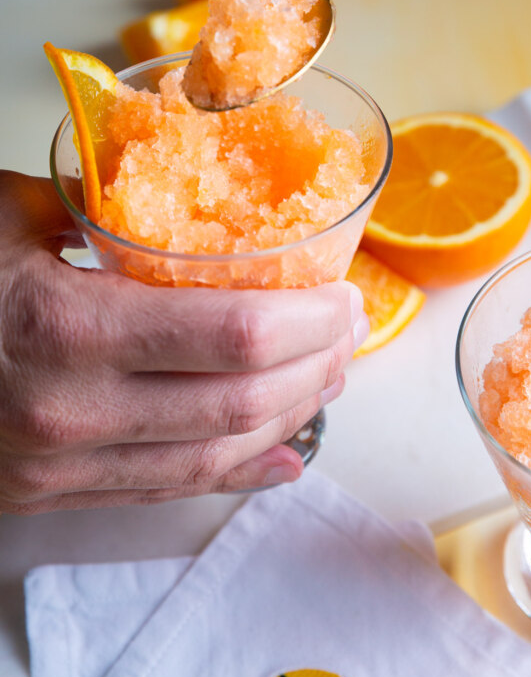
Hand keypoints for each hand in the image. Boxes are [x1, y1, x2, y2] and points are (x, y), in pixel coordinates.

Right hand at [0, 171, 366, 513]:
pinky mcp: (50, 494)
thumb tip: (181, 182)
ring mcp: (58, 467)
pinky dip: (234, 473)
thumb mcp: (5, 211)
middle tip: (349, 333)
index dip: (307, 320)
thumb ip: (101, 201)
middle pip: (236, 403)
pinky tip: (280, 456)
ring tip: (329, 381)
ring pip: (210, 456)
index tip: (344, 295)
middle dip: (314, 367)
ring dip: (288, 418)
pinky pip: (164, 491)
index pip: (229, 336)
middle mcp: (68, 414)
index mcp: (61, 327)